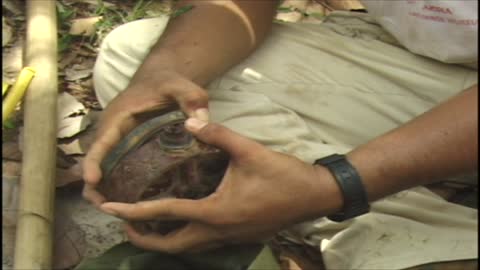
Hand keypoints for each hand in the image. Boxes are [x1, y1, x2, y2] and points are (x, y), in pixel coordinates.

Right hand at [83, 71, 209, 206]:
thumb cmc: (169, 83)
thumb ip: (192, 100)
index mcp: (119, 117)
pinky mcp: (125, 146)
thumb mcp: (183, 87)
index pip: (101, 141)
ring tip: (115, 211)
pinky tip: (131, 200)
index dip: (93, 162)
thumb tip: (200, 122)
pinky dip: (117, 182)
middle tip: (105, 207)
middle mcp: (112, 130)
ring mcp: (117, 139)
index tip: (92, 181)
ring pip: (104, 167)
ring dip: (105, 188)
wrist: (162, 78)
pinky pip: (116, 166)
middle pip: (96, 161)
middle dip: (95, 185)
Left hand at [100, 118, 341, 252]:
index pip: (166, 214)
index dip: (134, 212)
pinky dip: (185, 237)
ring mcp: (230, 238)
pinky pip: (203, 244)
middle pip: (172, 246)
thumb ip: (217, 134)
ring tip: (146, 226)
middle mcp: (218, 231)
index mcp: (216, 212)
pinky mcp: (239, 236)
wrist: (314, 195)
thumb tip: (189, 120)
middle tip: (124, 223)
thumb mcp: (249, 150)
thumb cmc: (282, 175)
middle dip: (144, 237)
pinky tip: (184, 222)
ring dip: (164, 240)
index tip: (109, 209)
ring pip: (188, 248)